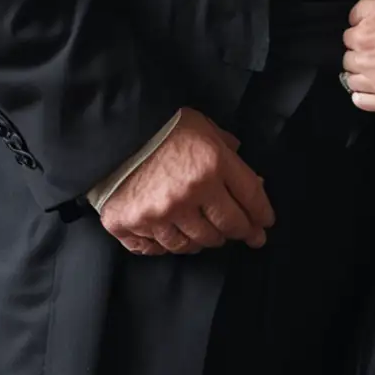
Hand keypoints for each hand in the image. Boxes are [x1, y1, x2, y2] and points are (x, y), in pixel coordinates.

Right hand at [99, 108, 274, 256]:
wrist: (111, 132)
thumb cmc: (163, 126)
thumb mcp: (203, 126)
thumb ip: (227, 149)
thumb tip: (253, 179)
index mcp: (213, 163)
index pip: (250, 198)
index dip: (261, 215)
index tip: (264, 225)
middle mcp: (191, 193)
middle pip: (227, 227)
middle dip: (238, 232)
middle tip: (242, 234)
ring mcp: (161, 214)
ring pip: (194, 243)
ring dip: (203, 240)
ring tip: (206, 234)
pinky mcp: (132, 226)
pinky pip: (159, 249)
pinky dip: (168, 245)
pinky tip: (172, 238)